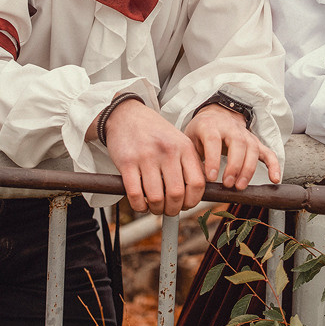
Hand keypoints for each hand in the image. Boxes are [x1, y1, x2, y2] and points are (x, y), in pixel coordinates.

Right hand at [99, 99, 204, 216]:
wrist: (128, 115)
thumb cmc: (155, 133)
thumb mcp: (178, 141)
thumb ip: (189, 164)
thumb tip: (197, 194)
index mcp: (184, 147)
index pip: (197, 183)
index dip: (193, 201)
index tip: (186, 206)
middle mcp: (168, 151)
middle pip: (177, 194)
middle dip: (173, 209)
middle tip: (169, 210)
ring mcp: (146, 156)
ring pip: (156, 197)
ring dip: (156, 209)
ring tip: (155, 207)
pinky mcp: (127, 162)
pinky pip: (135, 194)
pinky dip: (139, 205)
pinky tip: (141, 203)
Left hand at [184, 104, 280, 189]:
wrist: (215, 114)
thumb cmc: (201, 130)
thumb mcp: (190, 139)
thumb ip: (193, 157)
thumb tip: (194, 181)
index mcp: (210, 126)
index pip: (213, 140)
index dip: (213, 159)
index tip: (212, 177)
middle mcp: (230, 128)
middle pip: (237, 144)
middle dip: (234, 166)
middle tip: (228, 184)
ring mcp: (245, 134)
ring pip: (252, 149)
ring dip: (248, 169)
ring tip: (240, 186)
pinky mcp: (255, 142)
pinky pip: (267, 152)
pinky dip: (274, 165)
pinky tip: (275, 178)